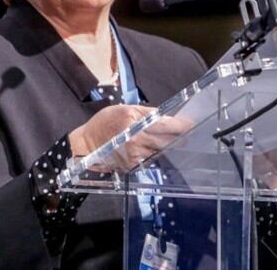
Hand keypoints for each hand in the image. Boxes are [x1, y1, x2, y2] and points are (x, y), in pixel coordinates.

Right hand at [69, 106, 192, 171]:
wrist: (87, 144)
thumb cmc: (105, 123)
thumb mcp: (126, 110)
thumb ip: (148, 114)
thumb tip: (168, 118)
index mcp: (135, 123)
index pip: (165, 125)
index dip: (180, 126)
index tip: (190, 124)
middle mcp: (136, 140)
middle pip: (166, 140)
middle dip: (177, 137)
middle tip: (185, 134)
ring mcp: (134, 155)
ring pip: (159, 151)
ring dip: (162, 146)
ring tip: (156, 139)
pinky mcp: (132, 166)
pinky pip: (149, 159)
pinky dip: (151, 153)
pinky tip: (144, 148)